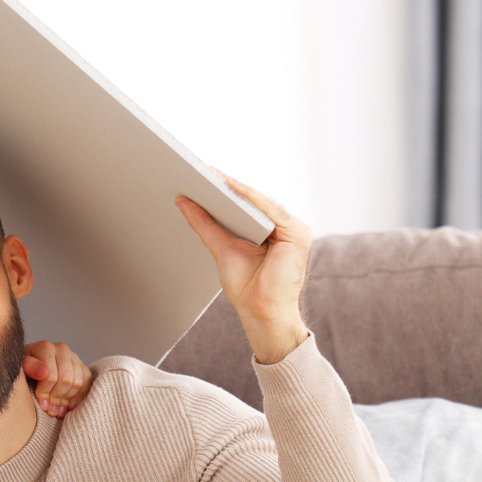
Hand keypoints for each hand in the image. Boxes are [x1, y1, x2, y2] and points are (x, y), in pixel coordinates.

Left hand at [22, 341, 92, 418]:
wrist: (29, 366)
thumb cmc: (22, 369)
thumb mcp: (19, 368)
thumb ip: (28, 367)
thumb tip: (43, 372)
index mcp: (45, 347)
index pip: (51, 375)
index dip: (46, 393)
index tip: (41, 404)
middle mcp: (62, 349)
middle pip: (67, 379)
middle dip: (58, 398)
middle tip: (51, 411)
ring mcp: (74, 357)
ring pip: (78, 382)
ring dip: (68, 400)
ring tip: (57, 411)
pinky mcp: (82, 365)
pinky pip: (87, 382)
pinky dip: (79, 396)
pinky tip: (68, 406)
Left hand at [173, 178, 311, 363]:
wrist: (263, 313)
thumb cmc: (248, 288)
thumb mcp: (221, 248)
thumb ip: (205, 224)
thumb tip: (184, 201)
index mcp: (273, 232)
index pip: (248, 206)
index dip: (226, 190)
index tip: (202, 174)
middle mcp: (286, 228)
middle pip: (255, 201)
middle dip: (228, 186)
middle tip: (201, 168)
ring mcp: (295, 230)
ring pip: (261, 202)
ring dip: (236, 187)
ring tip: (211, 174)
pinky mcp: (297, 234)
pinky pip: (269, 209)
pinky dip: (249, 196)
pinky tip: (230, 186)